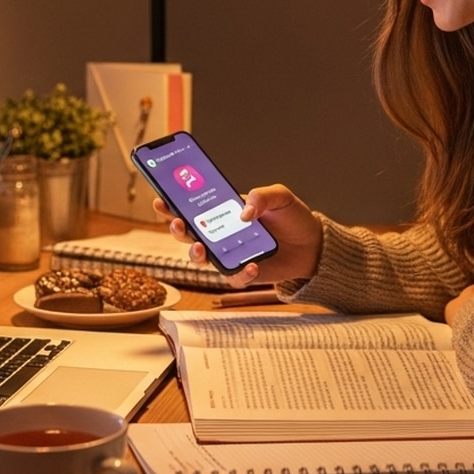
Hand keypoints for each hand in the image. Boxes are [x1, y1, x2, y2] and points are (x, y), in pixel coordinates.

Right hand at [154, 184, 322, 288]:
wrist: (314, 244)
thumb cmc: (293, 217)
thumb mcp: (280, 197)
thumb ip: (261, 196)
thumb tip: (243, 213)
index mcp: (224, 211)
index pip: (192, 207)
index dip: (172, 204)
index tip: (160, 199)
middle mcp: (222, 234)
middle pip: (188, 234)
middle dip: (176, 228)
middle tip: (178, 223)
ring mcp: (230, 255)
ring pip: (201, 259)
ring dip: (195, 254)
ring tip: (201, 248)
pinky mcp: (244, 273)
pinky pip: (232, 278)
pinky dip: (239, 273)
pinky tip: (252, 265)